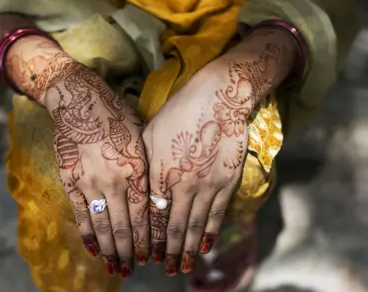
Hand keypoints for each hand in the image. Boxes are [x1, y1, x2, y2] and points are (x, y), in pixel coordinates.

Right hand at [41, 55, 148, 277]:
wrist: (79, 99)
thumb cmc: (116, 115)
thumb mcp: (142, 136)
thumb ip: (147, 168)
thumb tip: (155, 199)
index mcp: (136, 168)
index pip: (144, 215)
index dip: (147, 239)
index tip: (150, 256)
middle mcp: (114, 179)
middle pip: (123, 225)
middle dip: (129, 251)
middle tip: (132, 270)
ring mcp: (89, 181)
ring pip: (101, 224)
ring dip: (109, 249)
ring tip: (115, 268)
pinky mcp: (69, 180)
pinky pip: (79, 213)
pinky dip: (87, 233)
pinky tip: (93, 249)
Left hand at [142, 27, 297, 275]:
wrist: (219, 98)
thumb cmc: (180, 111)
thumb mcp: (151, 133)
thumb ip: (145, 164)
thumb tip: (141, 186)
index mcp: (159, 173)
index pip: (152, 216)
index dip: (148, 238)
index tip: (145, 254)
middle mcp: (181, 186)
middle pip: (172, 227)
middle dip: (166, 252)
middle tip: (164, 270)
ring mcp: (206, 186)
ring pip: (194, 226)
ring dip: (187, 250)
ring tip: (182, 267)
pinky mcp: (226, 183)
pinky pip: (216, 215)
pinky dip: (209, 234)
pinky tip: (205, 248)